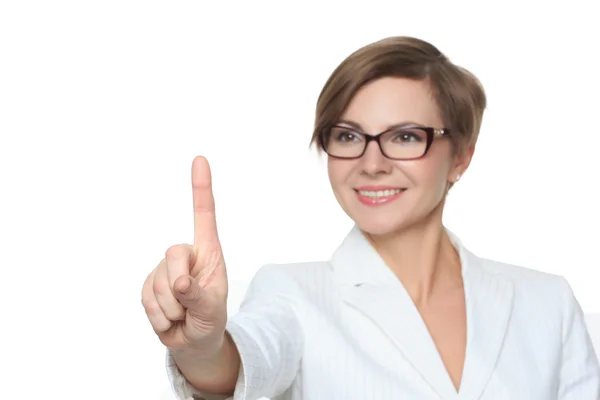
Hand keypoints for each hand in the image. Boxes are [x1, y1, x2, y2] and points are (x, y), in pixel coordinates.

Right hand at [142, 156, 227, 353]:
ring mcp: (164, 269)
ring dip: (171, 308)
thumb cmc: (210, 319)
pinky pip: (146, 299)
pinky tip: (170, 319)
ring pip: (157, 282)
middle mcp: (186, 255)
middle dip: (178, 286)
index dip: (201, 188)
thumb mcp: (212, 310)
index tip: (200, 159)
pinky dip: (158, 316)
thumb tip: (179, 282)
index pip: (204, 216)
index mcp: (209, 253)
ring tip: (184, 315)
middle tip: (189, 308)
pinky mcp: (148, 285)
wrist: (193, 341)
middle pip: (173, 253)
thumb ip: (199, 296)